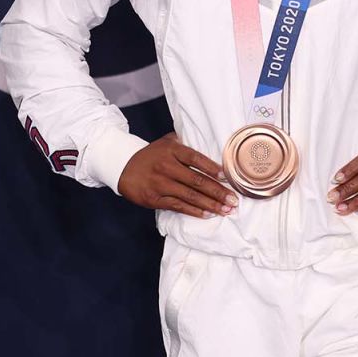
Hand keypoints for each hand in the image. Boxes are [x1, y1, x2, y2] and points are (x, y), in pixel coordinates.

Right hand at [117, 132, 238, 218]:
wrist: (123, 166)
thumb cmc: (151, 154)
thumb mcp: (166, 142)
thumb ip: (185, 143)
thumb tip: (210, 146)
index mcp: (171, 150)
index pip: (196, 159)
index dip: (212, 168)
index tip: (227, 177)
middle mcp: (166, 166)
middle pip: (197, 180)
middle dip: (218, 192)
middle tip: (233, 200)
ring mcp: (160, 184)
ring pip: (190, 196)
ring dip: (210, 204)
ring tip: (226, 210)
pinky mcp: (155, 199)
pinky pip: (178, 206)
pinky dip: (195, 211)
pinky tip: (208, 214)